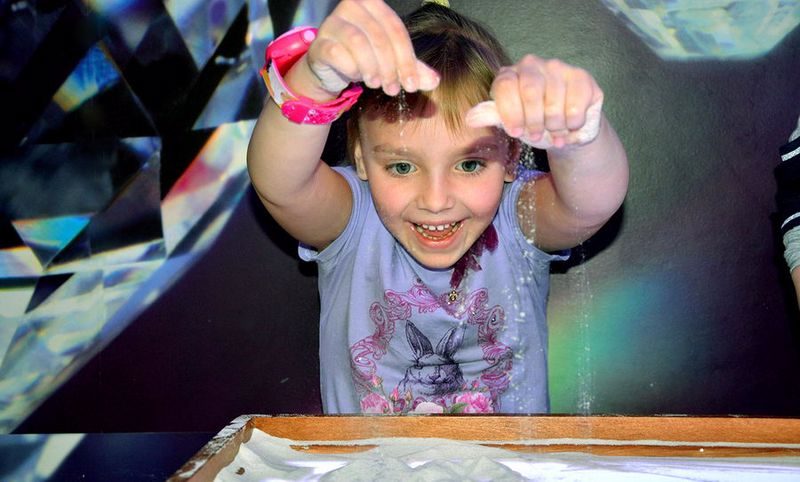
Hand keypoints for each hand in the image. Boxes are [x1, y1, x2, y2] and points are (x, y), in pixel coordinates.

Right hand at [305, 0, 438, 94]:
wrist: (330, 68)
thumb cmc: (364, 58)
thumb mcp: (391, 61)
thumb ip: (412, 68)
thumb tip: (435, 81)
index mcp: (372, 3)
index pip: (396, 29)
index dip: (407, 59)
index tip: (412, 84)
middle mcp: (351, 6)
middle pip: (379, 37)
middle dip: (390, 67)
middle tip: (394, 89)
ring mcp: (332, 23)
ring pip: (358, 43)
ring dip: (372, 68)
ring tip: (376, 84)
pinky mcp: (320, 42)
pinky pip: (338, 54)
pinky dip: (351, 69)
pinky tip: (355, 77)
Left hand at [465, 55, 602, 148]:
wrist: (567, 131)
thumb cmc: (535, 125)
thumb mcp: (511, 123)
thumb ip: (494, 117)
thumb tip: (471, 117)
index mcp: (510, 74)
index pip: (505, 86)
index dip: (510, 112)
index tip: (515, 132)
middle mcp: (533, 64)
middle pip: (530, 92)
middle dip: (533, 122)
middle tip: (535, 135)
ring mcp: (559, 68)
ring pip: (554, 103)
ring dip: (553, 127)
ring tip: (554, 132)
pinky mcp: (582, 78)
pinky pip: (575, 106)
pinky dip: (572, 123)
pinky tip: (570, 125)